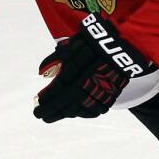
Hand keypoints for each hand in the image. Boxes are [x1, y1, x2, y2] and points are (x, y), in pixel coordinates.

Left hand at [33, 14, 149, 122]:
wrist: (121, 44)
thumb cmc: (92, 42)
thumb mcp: (70, 45)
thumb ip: (55, 59)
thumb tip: (41, 72)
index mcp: (75, 71)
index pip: (57, 91)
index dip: (46, 101)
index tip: (37, 107)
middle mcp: (87, 84)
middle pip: (67, 104)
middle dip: (53, 111)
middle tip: (41, 116)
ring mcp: (100, 91)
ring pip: (80, 109)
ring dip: (66, 113)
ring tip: (55, 114)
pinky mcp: (111, 94)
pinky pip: (95, 109)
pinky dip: (83, 113)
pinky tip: (76, 112)